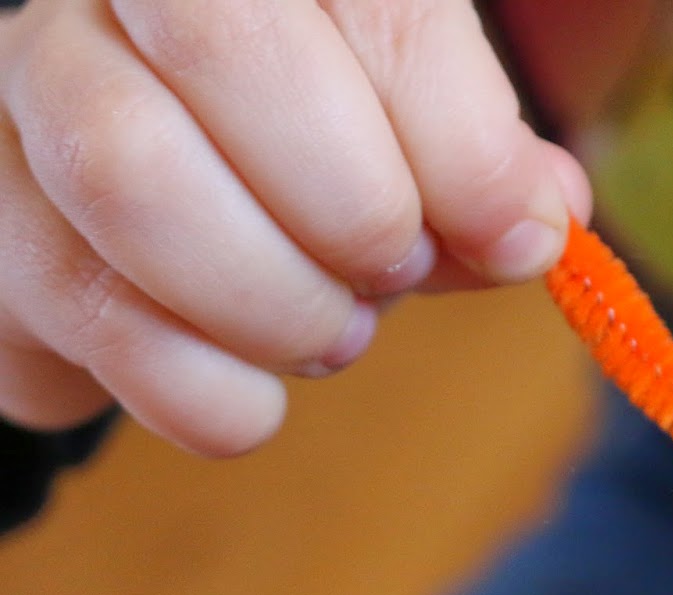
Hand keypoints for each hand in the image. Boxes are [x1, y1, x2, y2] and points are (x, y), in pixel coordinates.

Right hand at [0, 0, 589, 453]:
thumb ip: (477, 166)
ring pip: (130, 180)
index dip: (459, 140)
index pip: (370, 0)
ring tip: (330, 331)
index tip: (517, 239)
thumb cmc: (306, 161)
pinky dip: (208, 394)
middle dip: (354, 208)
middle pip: (226, 51)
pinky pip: (86, 320)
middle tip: (393, 274)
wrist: (153, 211)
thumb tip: (537, 219)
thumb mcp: (413, 140)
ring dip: (274, 303)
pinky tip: (249, 392)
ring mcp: (20, 99)